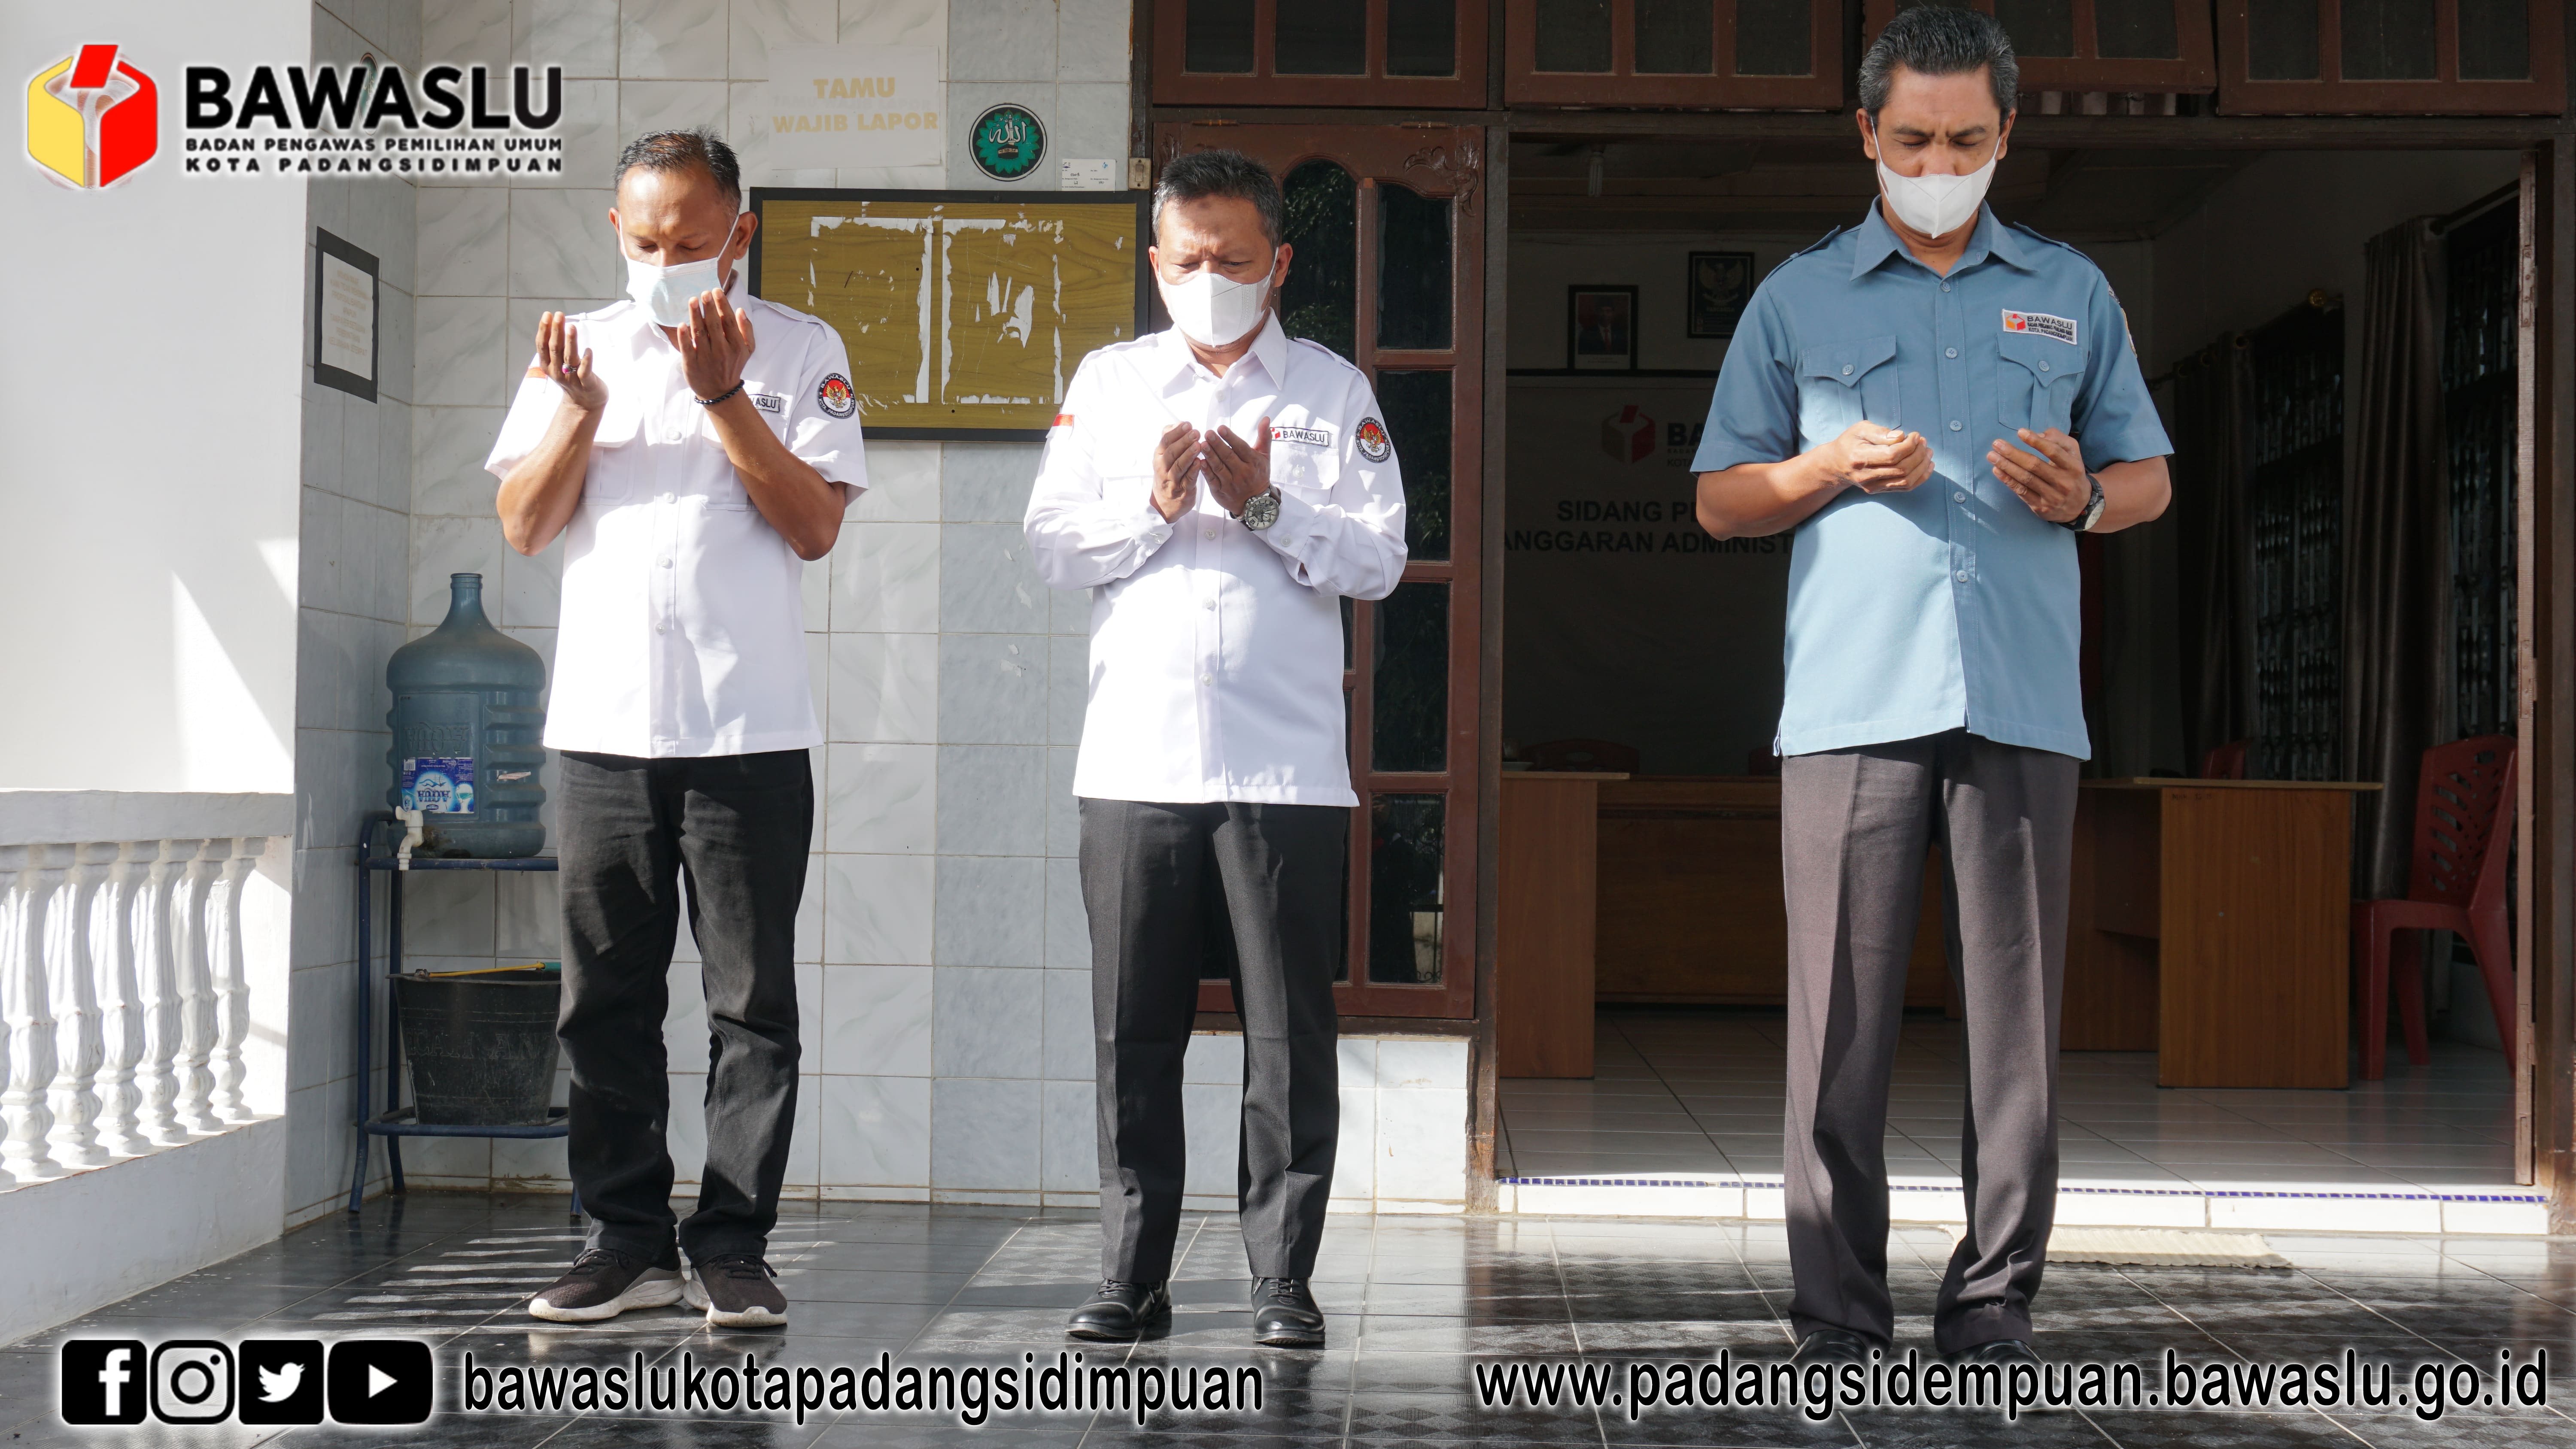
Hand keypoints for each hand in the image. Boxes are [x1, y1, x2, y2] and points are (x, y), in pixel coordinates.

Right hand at [531, 311, 606, 413]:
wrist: (584, 404)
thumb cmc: (572, 377)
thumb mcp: (558, 363)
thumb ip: (555, 346)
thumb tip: (554, 322)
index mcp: (548, 365)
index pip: (542, 345)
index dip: (544, 330)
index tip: (547, 314)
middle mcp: (557, 372)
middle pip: (555, 349)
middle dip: (556, 331)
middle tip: (559, 315)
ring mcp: (572, 378)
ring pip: (569, 358)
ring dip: (570, 342)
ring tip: (571, 326)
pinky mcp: (587, 384)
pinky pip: (585, 372)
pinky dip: (586, 361)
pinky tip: (588, 350)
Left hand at [676, 286, 755, 400]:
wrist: (720, 392)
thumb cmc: (732, 366)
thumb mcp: (747, 350)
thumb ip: (746, 330)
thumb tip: (741, 310)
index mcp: (736, 346)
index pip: (728, 321)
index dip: (722, 305)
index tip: (716, 291)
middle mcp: (722, 351)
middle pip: (714, 325)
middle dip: (708, 307)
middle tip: (703, 293)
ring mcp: (706, 359)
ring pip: (700, 333)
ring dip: (695, 315)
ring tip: (692, 301)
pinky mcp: (692, 365)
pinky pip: (687, 349)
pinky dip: (684, 337)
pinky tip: (682, 324)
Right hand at [1151, 421, 1201, 521]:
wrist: (1165, 503)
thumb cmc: (1168, 474)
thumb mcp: (1164, 456)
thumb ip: (1170, 440)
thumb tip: (1177, 423)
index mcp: (1159, 456)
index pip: (1165, 441)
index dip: (1176, 432)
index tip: (1188, 424)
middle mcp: (1163, 468)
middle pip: (1172, 452)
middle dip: (1184, 441)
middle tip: (1196, 432)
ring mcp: (1172, 480)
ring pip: (1179, 466)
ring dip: (1189, 455)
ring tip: (1199, 445)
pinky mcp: (1182, 491)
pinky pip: (1188, 480)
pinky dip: (1193, 471)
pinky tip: (1200, 463)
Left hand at [1202, 416, 1272, 515]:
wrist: (1257, 502)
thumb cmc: (1259, 473)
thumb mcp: (1264, 456)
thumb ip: (1264, 436)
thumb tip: (1266, 419)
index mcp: (1253, 462)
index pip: (1241, 448)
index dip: (1231, 438)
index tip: (1221, 428)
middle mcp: (1243, 473)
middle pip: (1228, 457)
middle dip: (1217, 445)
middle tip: (1208, 433)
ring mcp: (1232, 484)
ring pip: (1219, 468)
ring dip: (1210, 456)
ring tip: (1202, 444)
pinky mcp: (1221, 492)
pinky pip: (1212, 480)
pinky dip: (1206, 471)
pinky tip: (1200, 461)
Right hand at [1823, 422, 1931, 493]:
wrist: (1836, 465)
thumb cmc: (1850, 443)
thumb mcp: (1860, 429)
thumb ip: (1880, 432)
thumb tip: (1901, 437)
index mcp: (1860, 458)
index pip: (1892, 455)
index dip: (1909, 445)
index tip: (1915, 435)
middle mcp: (1866, 476)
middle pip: (1902, 468)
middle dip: (1918, 454)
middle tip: (1923, 442)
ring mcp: (1873, 486)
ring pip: (1906, 480)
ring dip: (1922, 466)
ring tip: (1928, 452)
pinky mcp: (1879, 491)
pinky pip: (1905, 487)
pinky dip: (1921, 477)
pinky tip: (1927, 465)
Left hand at [1989, 427, 2089, 522]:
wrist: (2080, 505)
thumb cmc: (2072, 473)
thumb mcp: (2073, 454)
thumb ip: (2059, 440)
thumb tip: (2038, 434)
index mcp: (2073, 466)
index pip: (2053, 452)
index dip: (2036, 442)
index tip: (2020, 432)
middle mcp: (2063, 482)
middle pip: (2034, 466)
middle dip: (2013, 453)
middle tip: (1996, 443)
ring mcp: (2052, 496)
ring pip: (2025, 479)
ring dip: (2006, 466)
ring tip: (1992, 455)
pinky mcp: (2040, 507)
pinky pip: (2021, 492)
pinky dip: (2008, 481)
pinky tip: (1997, 470)